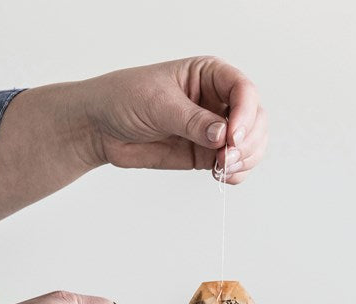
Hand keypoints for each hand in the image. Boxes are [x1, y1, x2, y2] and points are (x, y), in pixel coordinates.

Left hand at [82, 56, 267, 184]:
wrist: (100, 127)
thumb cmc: (124, 100)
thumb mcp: (158, 104)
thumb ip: (192, 120)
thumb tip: (222, 135)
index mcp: (209, 74)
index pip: (243, 90)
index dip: (245, 113)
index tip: (232, 135)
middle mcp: (217, 100)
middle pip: (255, 119)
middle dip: (249, 140)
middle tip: (228, 157)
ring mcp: (214, 129)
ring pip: (250, 144)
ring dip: (245, 159)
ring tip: (224, 169)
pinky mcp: (206, 154)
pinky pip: (233, 165)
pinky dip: (235, 173)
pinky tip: (223, 176)